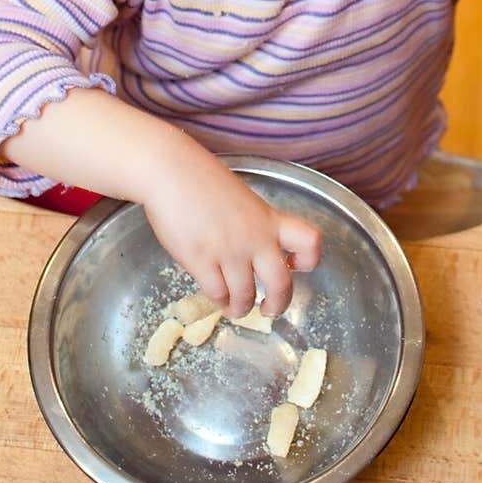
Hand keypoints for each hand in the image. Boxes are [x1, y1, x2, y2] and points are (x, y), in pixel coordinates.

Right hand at [141, 143, 321, 319]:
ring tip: (236, 309)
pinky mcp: (200, 260)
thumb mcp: (243, 200)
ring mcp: (228, 250)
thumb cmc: (203, 182)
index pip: (310, 242)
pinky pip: (217, 293)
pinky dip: (219, 300)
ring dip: (241, 308)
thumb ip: (254, 226)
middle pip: (281, 284)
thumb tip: (253, 257)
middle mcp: (254, 237)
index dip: (309, 260)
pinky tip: (217, 297)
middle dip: (278, 304)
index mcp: (269, 219)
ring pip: (245, 296)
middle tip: (270, 310)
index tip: (295, 266)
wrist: (171, 172)